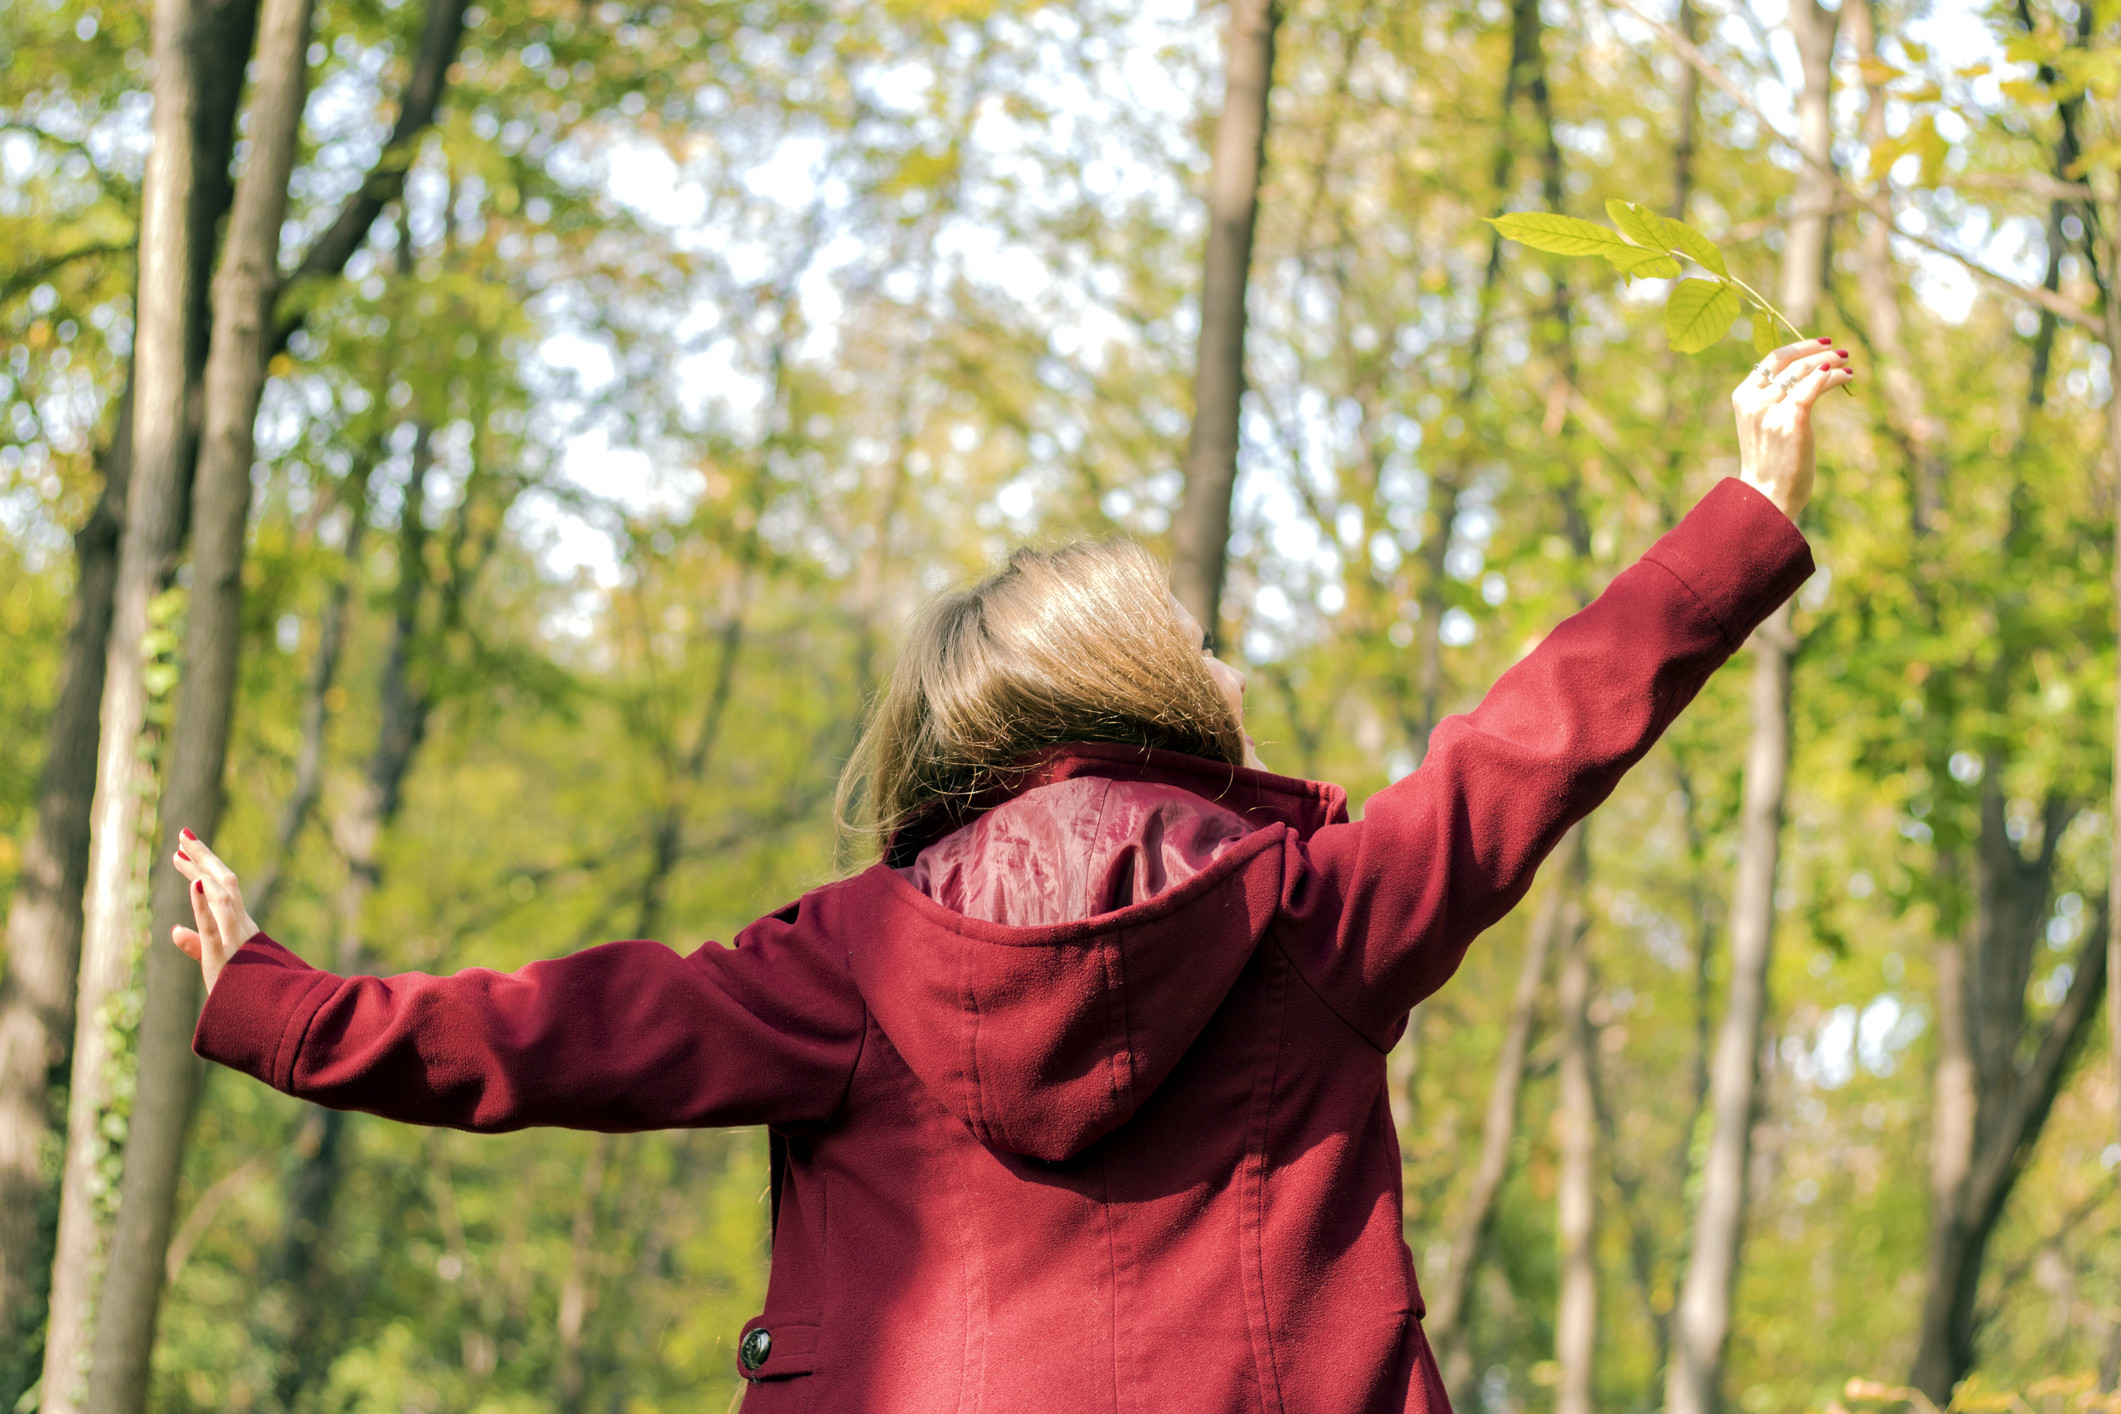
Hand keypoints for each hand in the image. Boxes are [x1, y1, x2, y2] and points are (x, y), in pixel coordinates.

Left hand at [170, 830, 259, 995]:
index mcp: (241, 928)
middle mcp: (241, 926)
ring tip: (184, 847)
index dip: (203, 867)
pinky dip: (205, 901)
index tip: (184, 850)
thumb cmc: (246, 993)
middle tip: (184, 833)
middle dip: (204, 856)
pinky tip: (196, 880)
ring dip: (204, 868)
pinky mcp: (227, 952)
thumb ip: (197, 945)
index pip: (222, 890)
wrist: (271, 1016)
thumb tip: (174, 931)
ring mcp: (235, 937)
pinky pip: (216, 923)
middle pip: (224, 882)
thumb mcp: (217, 963)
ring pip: (222, 894)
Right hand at [1731, 337, 1852, 520]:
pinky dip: (1830, 378)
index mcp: (1742, 396)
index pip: (1772, 359)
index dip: (1799, 346)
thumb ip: (1772, 398)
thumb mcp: (1762, 423)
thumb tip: (1805, 373)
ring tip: (1849, 365)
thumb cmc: (1768, 461)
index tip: (1821, 344)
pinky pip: (1813, 389)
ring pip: (1805, 373)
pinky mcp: (1792, 423)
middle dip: (1820, 352)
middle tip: (1843, 352)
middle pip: (1791, 363)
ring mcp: (1772, 412)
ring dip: (1831, 364)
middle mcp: (1754, 401)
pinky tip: (1844, 376)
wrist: (1766, 495)